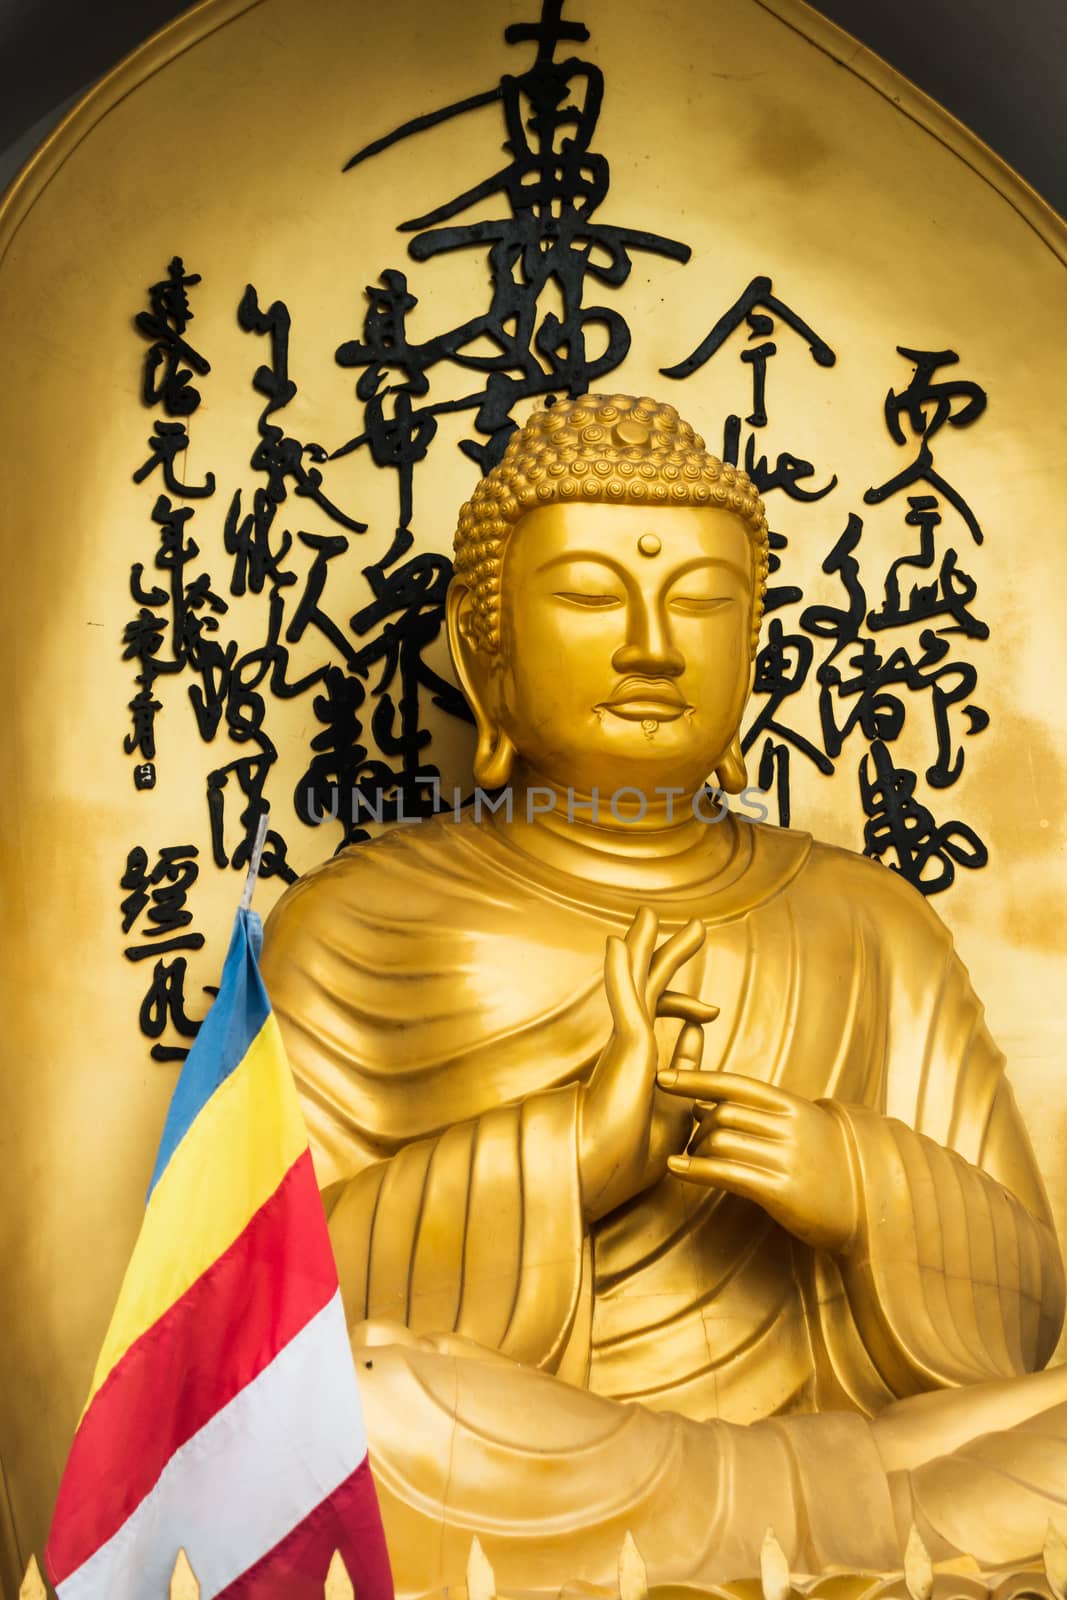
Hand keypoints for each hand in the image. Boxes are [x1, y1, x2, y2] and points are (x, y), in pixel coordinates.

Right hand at [578, 907, 717, 1222]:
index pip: (664, 1018)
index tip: (711, 1012)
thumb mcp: (678, 1107)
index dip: (687, 1007)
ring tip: (652, 913)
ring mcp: (626, 1040)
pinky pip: (623, 996)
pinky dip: (621, 968)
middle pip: (649, 985)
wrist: (607, 1173)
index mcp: (641, 1059)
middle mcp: (630, 1043)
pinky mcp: (626, 1042)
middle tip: (692, 926)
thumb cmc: (636, 1153)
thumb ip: (687, 1068)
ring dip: (646, 945)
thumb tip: (699, 1037)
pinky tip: (618, 941)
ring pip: (636, 980)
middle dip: (667, 953)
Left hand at [656, 1070, 858, 1252]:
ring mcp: (789, 1158)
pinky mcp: (783, 1191)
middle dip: (696, 1125)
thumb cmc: (829, 1167)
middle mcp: (791, 1127)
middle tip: (689, 1142)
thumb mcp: (801, 1129)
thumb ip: (757, 1115)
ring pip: (721, 1141)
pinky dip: (695, 1171)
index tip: (662, 1078)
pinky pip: (728, 1173)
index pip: (735, 1083)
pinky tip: (676, 1170)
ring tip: (687, 1161)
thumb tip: (703, 1103)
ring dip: (695, 1151)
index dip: (695, 1079)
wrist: (873, 1210)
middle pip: (723, 1112)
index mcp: (794, 1106)